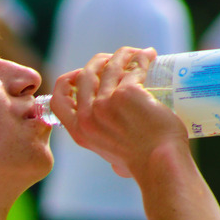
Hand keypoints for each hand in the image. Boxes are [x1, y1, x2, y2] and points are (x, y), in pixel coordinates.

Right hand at [50, 46, 185, 177]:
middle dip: (99, 61)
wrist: (161, 164)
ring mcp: (107, 102)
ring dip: (124, 54)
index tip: (82, 72)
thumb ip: (112, 154)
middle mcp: (88, 115)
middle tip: (117, 59)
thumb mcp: (112, 159)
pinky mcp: (128, 93)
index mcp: (79, 131)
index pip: (59, 99)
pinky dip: (142, 57)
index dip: (68, 81)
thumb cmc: (143, 165)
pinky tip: (150, 56)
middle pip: (85, 74)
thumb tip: (118, 164)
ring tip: (139, 54)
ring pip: (111, 65)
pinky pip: (133, 66)